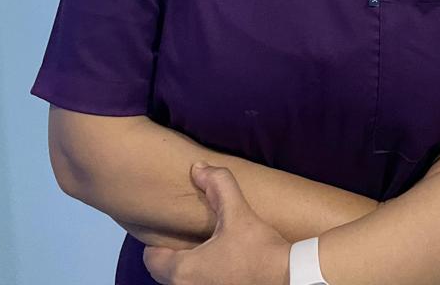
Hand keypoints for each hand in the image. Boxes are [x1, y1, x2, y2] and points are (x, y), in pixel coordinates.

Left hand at [143, 160, 290, 284]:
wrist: (288, 277)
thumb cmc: (258, 250)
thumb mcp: (237, 211)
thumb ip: (218, 185)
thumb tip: (198, 167)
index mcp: (183, 271)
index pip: (151, 259)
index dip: (158, 242)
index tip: (170, 231)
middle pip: (166, 273)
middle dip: (174, 255)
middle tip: (188, 238)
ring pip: (184, 281)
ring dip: (191, 267)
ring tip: (206, 249)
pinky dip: (205, 277)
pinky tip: (223, 264)